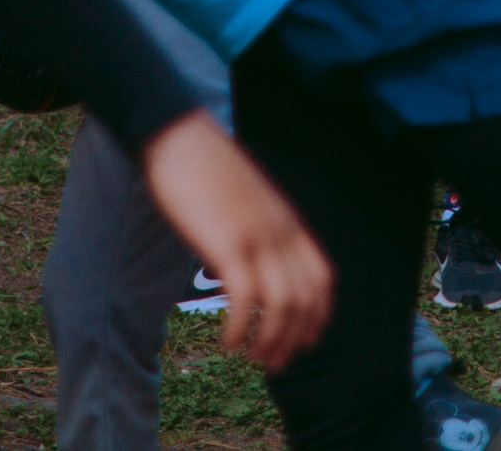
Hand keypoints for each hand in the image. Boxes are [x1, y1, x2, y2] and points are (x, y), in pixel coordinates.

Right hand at [140, 109, 333, 369]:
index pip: (322, 278)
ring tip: (251, 357)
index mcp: (288, 221)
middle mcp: (280, 231)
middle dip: (293, 339)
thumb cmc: (204, 169)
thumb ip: (255, 229)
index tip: (304, 341)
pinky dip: (240, 328)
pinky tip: (228, 341)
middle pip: (306, 299)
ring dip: (270, 340)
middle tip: (272, 364)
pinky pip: (245, 299)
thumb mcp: (245, 200)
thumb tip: (243, 265)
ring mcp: (257, 236)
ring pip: (282, 305)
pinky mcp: (227, 243)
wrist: (178, 136)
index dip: (318, 316)